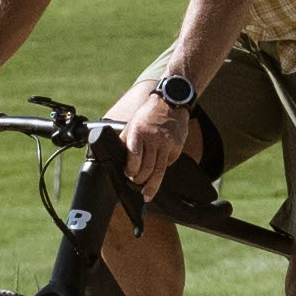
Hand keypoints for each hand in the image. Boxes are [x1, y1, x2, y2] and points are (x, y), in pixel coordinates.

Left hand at [107, 81, 198, 199]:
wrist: (171, 102)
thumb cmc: (148, 114)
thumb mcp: (132, 123)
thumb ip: (126, 140)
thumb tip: (117, 159)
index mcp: (138, 131)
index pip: (134, 156)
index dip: (130, 170)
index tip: (127, 174)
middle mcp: (154, 137)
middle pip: (147, 167)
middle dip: (139, 179)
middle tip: (135, 183)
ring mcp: (167, 142)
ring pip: (159, 171)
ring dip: (152, 185)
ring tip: (147, 194)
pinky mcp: (177, 146)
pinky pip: (168, 163)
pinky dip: (161, 170)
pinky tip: (157, 171)